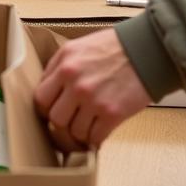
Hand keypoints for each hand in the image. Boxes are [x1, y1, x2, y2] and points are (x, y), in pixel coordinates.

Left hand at [34, 28, 150, 149]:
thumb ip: (58, 67)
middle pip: (55, 119)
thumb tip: (48, 90)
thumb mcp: (77, 47)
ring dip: (81, 132)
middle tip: (71, 121)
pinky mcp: (113, 114)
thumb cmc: (112, 48)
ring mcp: (94, 100)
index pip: (40, 98)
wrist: (145, 50)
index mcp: (64, 65)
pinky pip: (95, 138)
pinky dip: (96, 138)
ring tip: (89, 124)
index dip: (45, 108)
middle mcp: (76, 83)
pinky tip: (100, 129)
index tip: (53, 111)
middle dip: (62, 123)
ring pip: (75, 132)